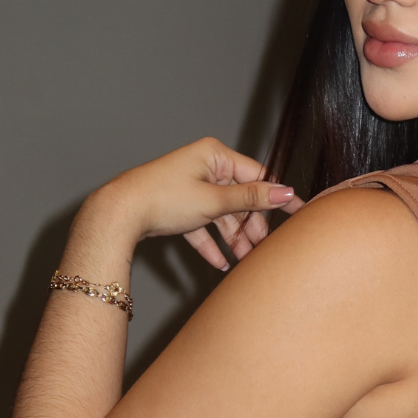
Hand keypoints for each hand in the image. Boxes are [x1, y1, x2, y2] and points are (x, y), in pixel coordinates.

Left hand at [95, 136, 305, 269]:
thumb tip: (285, 192)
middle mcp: (204, 167)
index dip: (277, 197)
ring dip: (233, 238)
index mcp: (215, 155)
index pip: (257, 176)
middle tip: (261, 248)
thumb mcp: (214, 200)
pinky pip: (203, 224)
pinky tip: (220, 262)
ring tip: (243, 260)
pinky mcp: (179, 205)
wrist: (118, 213)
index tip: (298, 212)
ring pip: (222, 214)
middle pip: (240, 199)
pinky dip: (211, 242)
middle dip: (250, 226)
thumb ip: (251, 199)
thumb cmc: (162, 198)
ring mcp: (191, 186)